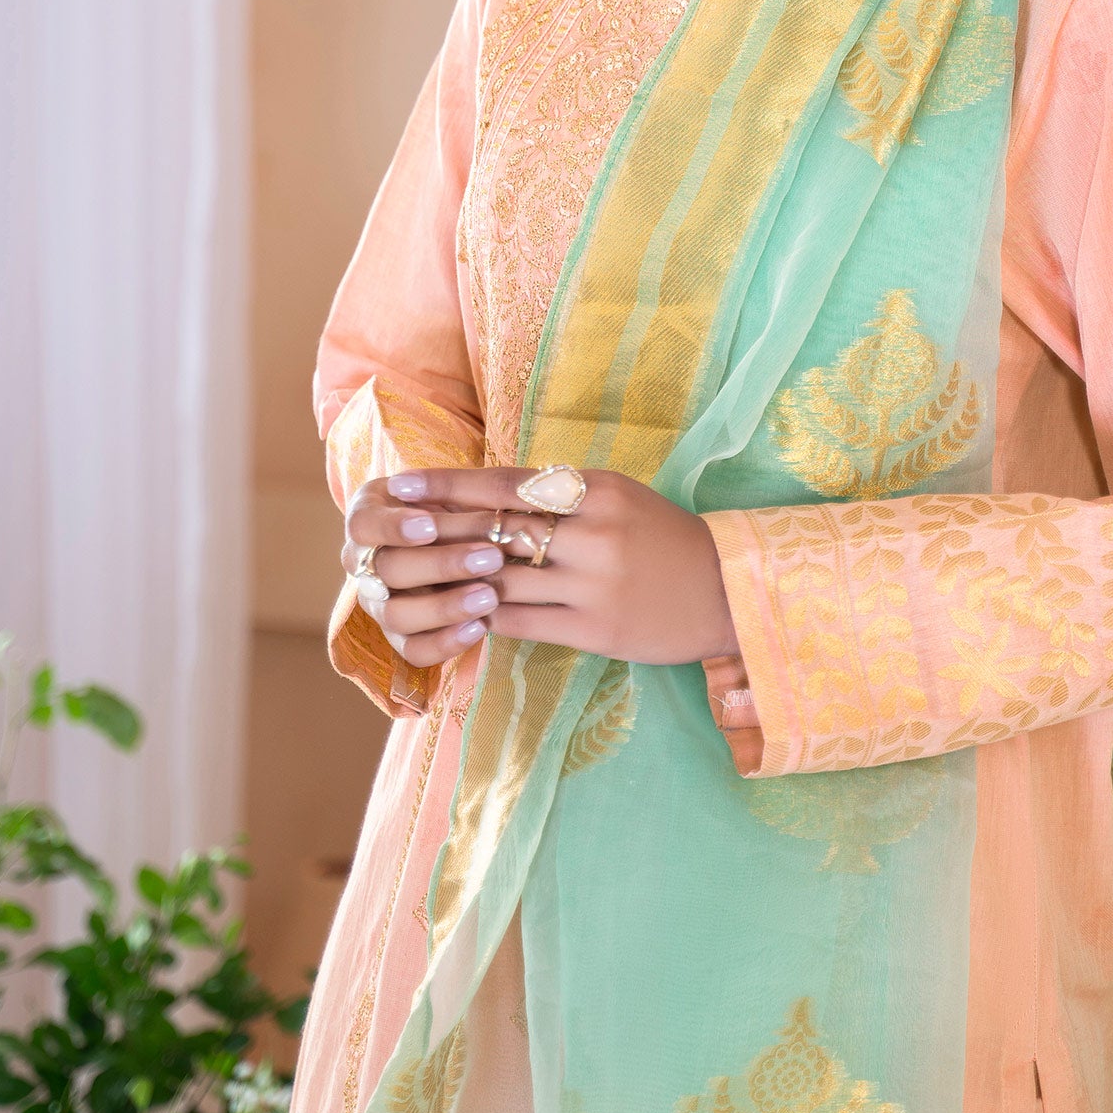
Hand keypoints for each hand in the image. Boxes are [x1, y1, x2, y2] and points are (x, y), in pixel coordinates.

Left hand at [341, 467, 737, 670]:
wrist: (723, 591)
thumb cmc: (661, 538)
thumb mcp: (616, 498)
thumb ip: (558, 495)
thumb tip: (486, 491)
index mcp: (595, 490)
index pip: (505, 484)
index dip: (447, 486)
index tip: (400, 485)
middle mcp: (592, 532)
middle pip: (495, 530)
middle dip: (436, 532)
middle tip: (388, 531)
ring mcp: (593, 583)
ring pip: (500, 579)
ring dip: (453, 581)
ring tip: (411, 578)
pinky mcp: (595, 628)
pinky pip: (521, 621)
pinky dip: (483, 617)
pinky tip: (456, 616)